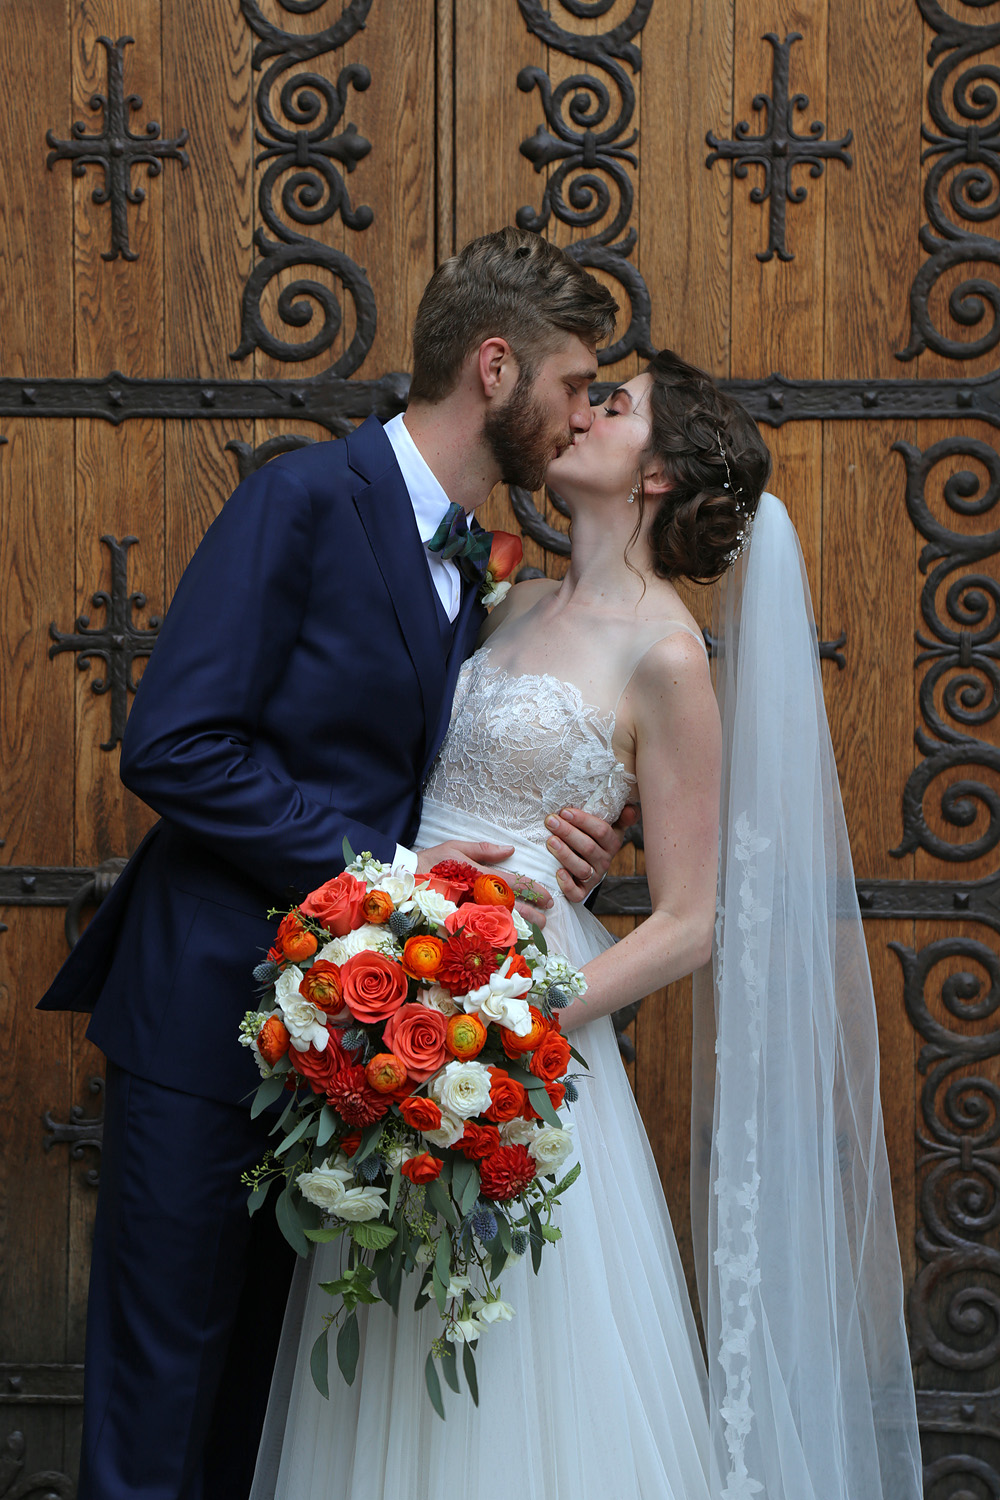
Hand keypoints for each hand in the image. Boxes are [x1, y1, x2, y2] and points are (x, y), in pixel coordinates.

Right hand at [414, 839, 552, 928]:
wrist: (401, 879)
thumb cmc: (430, 861)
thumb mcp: (455, 847)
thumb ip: (484, 849)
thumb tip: (511, 849)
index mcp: (476, 873)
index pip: (511, 882)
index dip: (531, 889)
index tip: (547, 897)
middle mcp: (472, 893)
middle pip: (507, 906)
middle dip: (530, 913)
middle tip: (546, 919)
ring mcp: (463, 910)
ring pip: (496, 921)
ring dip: (518, 927)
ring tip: (535, 933)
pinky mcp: (454, 923)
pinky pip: (478, 933)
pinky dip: (495, 939)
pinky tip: (510, 943)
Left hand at [544, 804, 637, 902]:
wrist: (589, 863)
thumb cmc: (595, 838)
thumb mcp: (611, 825)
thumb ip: (622, 816)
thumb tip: (630, 810)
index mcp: (612, 843)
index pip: (601, 831)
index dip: (583, 820)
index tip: (565, 811)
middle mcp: (605, 861)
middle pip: (588, 847)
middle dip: (568, 833)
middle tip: (551, 821)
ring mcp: (594, 877)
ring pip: (581, 868)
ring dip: (565, 854)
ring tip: (550, 841)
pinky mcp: (582, 891)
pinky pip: (576, 893)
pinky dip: (567, 885)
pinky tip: (558, 873)